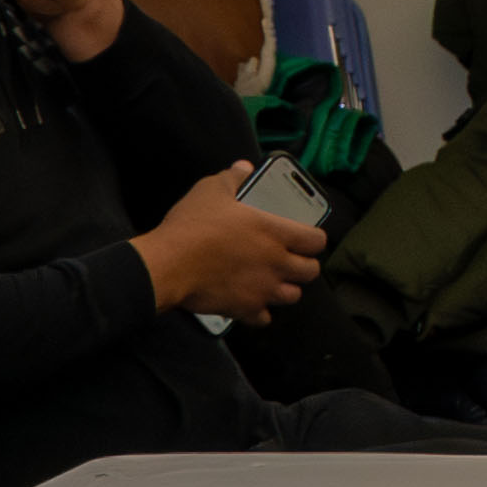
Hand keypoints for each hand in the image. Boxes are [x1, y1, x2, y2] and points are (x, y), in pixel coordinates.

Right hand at [134, 188, 324, 324]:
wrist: (168, 265)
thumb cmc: (193, 226)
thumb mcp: (212, 190)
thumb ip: (233, 177)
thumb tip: (244, 168)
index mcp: (276, 233)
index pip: (317, 240)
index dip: (314, 238)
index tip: (306, 238)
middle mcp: (277, 263)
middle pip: (311, 272)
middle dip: (304, 266)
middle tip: (290, 259)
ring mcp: (263, 289)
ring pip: (292, 296)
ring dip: (286, 288)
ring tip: (272, 280)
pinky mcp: (245, 309)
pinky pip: (264, 318)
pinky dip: (260, 312)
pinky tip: (250, 300)